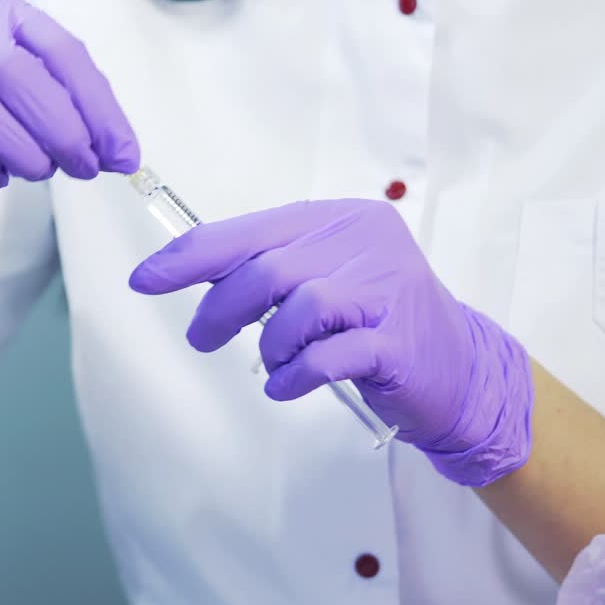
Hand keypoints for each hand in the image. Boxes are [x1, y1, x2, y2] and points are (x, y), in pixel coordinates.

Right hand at [0, 0, 139, 235]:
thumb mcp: (1, 85)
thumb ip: (53, 103)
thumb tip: (116, 149)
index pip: (61, 51)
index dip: (99, 107)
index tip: (123, 153)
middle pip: (21, 76)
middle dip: (65, 130)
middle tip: (87, 168)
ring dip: (26, 152)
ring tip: (40, 173)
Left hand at [128, 199, 532, 486]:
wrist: (458, 369)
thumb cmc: (374, 322)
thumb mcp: (321, 279)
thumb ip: (267, 268)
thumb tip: (184, 268)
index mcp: (342, 219)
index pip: (252, 231)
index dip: (192, 256)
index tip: (146, 279)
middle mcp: (368, 243)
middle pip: (269, 268)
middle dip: (221, 308)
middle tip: (203, 338)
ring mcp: (388, 291)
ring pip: (299, 306)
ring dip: (270, 344)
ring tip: (275, 363)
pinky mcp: (399, 343)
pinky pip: (328, 356)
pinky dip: (295, 374)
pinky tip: (287, 385)